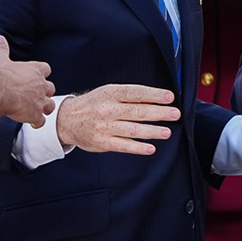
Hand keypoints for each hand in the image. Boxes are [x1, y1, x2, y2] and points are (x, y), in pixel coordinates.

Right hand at [0, 35, 54, 127]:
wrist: (0, 91)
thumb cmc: (1, 75)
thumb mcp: (2, 59)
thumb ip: (2, 49)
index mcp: (36, 70)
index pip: (46, 69)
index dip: (41, 74)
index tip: (36, 77)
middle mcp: (42, 85)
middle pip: (50, 89)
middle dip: (44, 92)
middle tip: (35, 95)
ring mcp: (40, 101)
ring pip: (50, 106)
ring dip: (44, 108)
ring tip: (36, 110)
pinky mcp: (36, 115)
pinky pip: (41, 121)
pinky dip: (37, 122)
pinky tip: (32, 123)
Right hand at [58, 83, 178, 154]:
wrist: (66, 120)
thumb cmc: (94, 104)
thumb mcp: (108, 92)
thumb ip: (130, 95)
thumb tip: (158, 98)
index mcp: (110, 93)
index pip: (136, 93)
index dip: (154, 95)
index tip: (170, 97)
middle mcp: (107, 109)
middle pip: (137, 111)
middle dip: (159, 113)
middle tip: (175, 114)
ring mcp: (104, 127)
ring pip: (133, 129)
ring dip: (153, 131)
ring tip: (167, 132)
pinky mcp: (102, 142)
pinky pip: (123, 146)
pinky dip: (138, 148)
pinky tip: (151, 148)